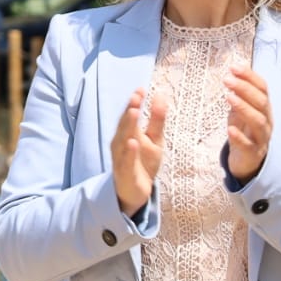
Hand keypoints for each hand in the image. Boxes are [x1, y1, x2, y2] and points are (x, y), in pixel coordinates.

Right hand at [111, 87, 168, 218]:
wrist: (135, 192)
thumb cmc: (143, 161)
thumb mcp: (155, 139)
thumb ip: (157, 119)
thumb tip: (161, 94)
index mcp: (126, 133)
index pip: (129, 115)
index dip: (134, 102)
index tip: (141, 88)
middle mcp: (120, 143)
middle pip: (125, 125)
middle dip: (130, 110)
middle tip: (137, 97)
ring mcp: (121, 158)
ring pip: (123, 140)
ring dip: (127, 126)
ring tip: (135, 112)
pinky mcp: (125, 173)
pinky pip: (126, 161)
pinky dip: (128, 152)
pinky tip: (132, 142)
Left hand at [223, 62, 272, 183]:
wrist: (249, 162)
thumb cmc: (245, 131)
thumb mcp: (242, 110)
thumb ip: (240, 94)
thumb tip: (235, 71)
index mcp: (264, 108)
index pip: (263, 89)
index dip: (250, 77)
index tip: (234, 67)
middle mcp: (266, 121)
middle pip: (261, 103)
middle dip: (245, 89)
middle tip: (227, 79)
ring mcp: (261, 138)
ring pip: (258, 121)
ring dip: (244, 108)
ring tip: (228, 97)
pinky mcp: (252, 153)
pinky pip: (248, 145)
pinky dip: (240, 136)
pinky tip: (230, 129)